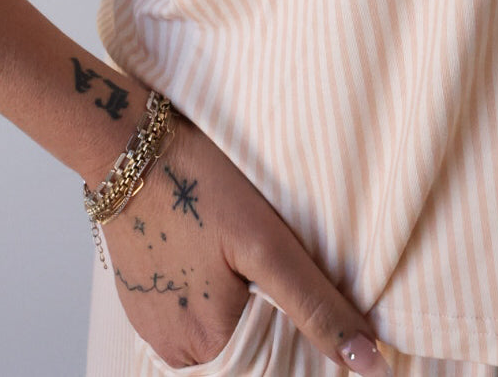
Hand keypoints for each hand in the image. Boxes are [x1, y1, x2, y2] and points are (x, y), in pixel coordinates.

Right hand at [101, 110, 391, 374]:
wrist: (126, 144)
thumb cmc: (196, 184)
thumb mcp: (267, 242)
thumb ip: (317, 306)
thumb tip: (371, 364)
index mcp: (208, 346)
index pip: (274, 364)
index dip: (298, 331)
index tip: (292, 282)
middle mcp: (174, 350)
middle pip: (242, 348)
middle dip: (263, 313)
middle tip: (260, 256)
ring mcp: (151, 324)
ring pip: (215, 331)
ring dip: (235, 303)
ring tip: (235, 250)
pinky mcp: (137, 297)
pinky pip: (185, 312)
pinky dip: (205, 290)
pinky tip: (209, 251)